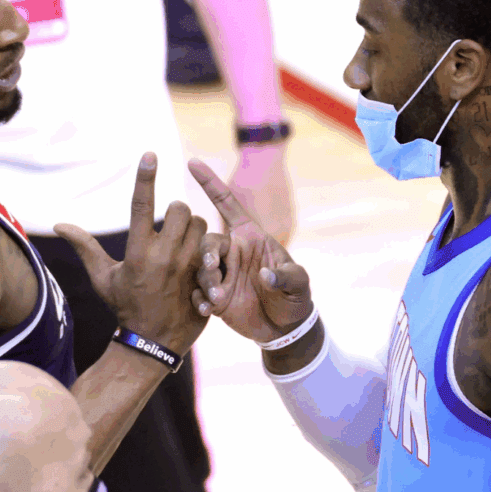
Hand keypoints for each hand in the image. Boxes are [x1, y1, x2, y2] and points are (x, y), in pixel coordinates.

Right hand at [55, 152, 208, 354]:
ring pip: (201, 225)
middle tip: (172, 226)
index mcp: (138, 251)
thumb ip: (85, 247)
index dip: (145, 177)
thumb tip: (59, 225)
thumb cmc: (125, 307)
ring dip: (194, 229)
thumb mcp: (103, 277)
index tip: (150, 154)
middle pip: (182, 209)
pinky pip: (214, 246)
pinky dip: (208, 248)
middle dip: (178, 212)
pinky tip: (200, 261)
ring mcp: (187, 266)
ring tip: (185, 244)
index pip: (142, 205)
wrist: (153, 344)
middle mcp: (164, 255)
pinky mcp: (204, 276)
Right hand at [188, 158, 311, 342]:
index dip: (211, 184)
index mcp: (250, 237)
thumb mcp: (298, 283)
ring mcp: (222, 273)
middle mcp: (232, 251)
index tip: (192, 162)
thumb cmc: (295, 297)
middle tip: (213, 270)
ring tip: (217, 298)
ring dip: (204, 280)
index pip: (227, 205)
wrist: (285, 329)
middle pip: (208, 241)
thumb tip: (264, 276)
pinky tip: (208, 308)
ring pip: (198, 266)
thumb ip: (285, 277)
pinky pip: (196, 291)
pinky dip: (199, 298)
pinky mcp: (214, 295)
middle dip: (206, 253)